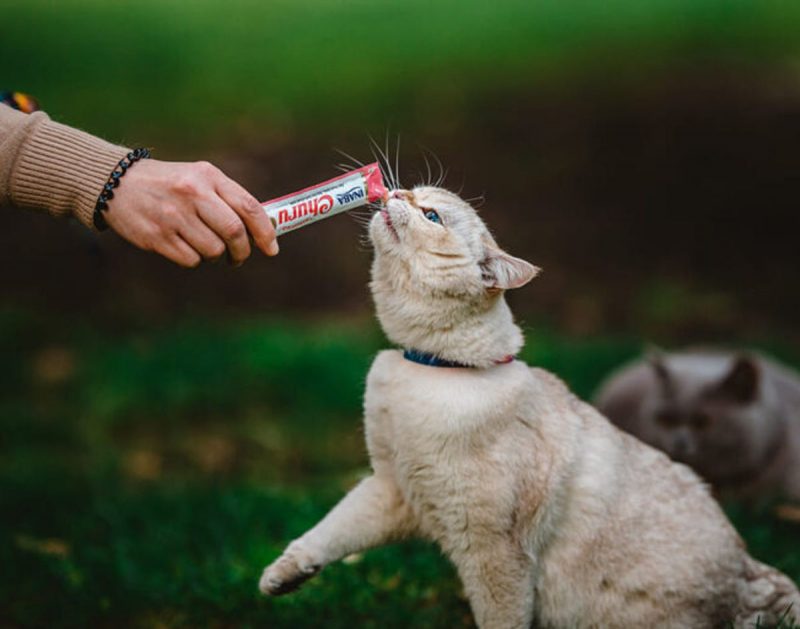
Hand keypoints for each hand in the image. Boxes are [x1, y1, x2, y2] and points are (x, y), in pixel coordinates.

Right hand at [104, 159, 277, 266]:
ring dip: (216, 256)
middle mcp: (192, 193)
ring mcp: (173, 216)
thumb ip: (228, 199)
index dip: (266, 232)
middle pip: (234, 233)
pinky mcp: (157, 236)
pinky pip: (191, 260)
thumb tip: (263, 230)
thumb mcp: (199, 178)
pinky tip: (184, 246)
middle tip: (239, 257)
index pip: (249, 207)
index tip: (272, 249)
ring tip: (206, 246)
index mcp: (208, 176)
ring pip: (214, 250)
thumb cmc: (170, 184)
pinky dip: (194, 259)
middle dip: (242, 251)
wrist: (116, 183)